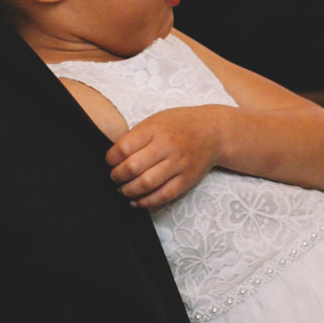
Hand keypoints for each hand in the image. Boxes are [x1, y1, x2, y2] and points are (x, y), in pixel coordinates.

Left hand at [108, 106, 228, 208]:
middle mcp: (167, 146)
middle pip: (132, 167)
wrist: (214, 132)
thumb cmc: (180, 125)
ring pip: (146, 184)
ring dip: (128, 190)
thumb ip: (137, 136)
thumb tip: (114, 157)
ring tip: (123, 189)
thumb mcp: (157, 120)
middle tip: (114, 177)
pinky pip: (163, 196)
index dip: (110, 158)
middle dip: (117, 176)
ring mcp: (179, 164)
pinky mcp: (187, 179)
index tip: (109, 161)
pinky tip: (137, 201)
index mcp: (156, 129)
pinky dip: (146, 202)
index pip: (124, 147)